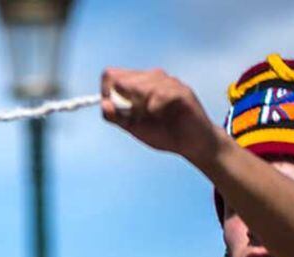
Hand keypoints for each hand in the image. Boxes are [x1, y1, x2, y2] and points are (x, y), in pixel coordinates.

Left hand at [101, 67, 217, 161]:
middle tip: (138, 116)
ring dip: (140, 107)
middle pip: (122, 80)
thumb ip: (115, 116)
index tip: (117, 109)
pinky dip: (154, 107)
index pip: (110, 75)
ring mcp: (167, 82)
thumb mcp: (132, 127)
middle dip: (124, 103)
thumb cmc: (163, 132)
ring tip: (153, 116)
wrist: (190, 144)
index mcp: (137, 84)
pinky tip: (160, 114)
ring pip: (140, 86)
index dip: (108, 92)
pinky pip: (159, 94)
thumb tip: (103, 104)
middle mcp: (152, 78)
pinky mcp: (181, 90)